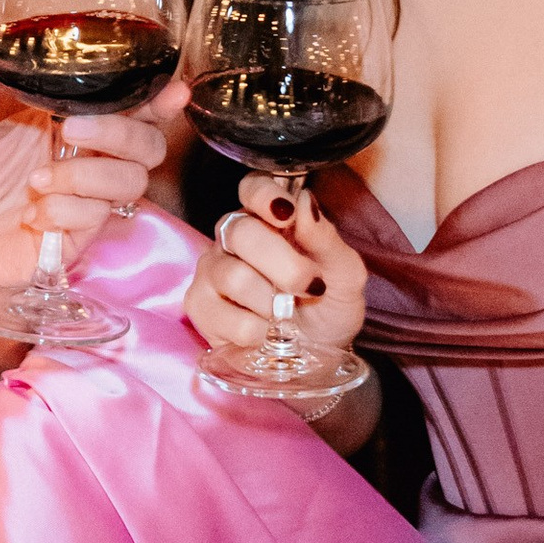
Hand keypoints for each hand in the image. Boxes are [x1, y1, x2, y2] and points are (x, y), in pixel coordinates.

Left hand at [0, 27, 183, 382]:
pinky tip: (34, 214)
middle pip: (147, 143)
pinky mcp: (78, 238)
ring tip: (38, 180)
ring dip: (87, 175)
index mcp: (66, 125)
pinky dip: (66, 211)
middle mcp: (85, 160)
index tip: (172, 89)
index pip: (129, 108)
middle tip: (69, 130)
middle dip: (120, 133)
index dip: (157, 98)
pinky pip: (97, 218)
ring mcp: (86, 200)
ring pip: (131, 181)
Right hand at [186, 176, 367, 369]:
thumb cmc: (328, 306)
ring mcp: (212, 270)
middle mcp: (234, 238)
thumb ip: (326, 238)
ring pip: (232, 275)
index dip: (264, 195)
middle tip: (311, 288)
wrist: (319, 354)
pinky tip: (265, 333)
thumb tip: (305, 202)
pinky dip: (253, 330)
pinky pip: (220, 313)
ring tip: (287, 316)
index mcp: (269, 220)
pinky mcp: (199, 305)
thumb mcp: (344, 274)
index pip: (253, 188)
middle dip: (284, 265)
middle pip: (241, 232)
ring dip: (270, 302)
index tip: (286, 214)